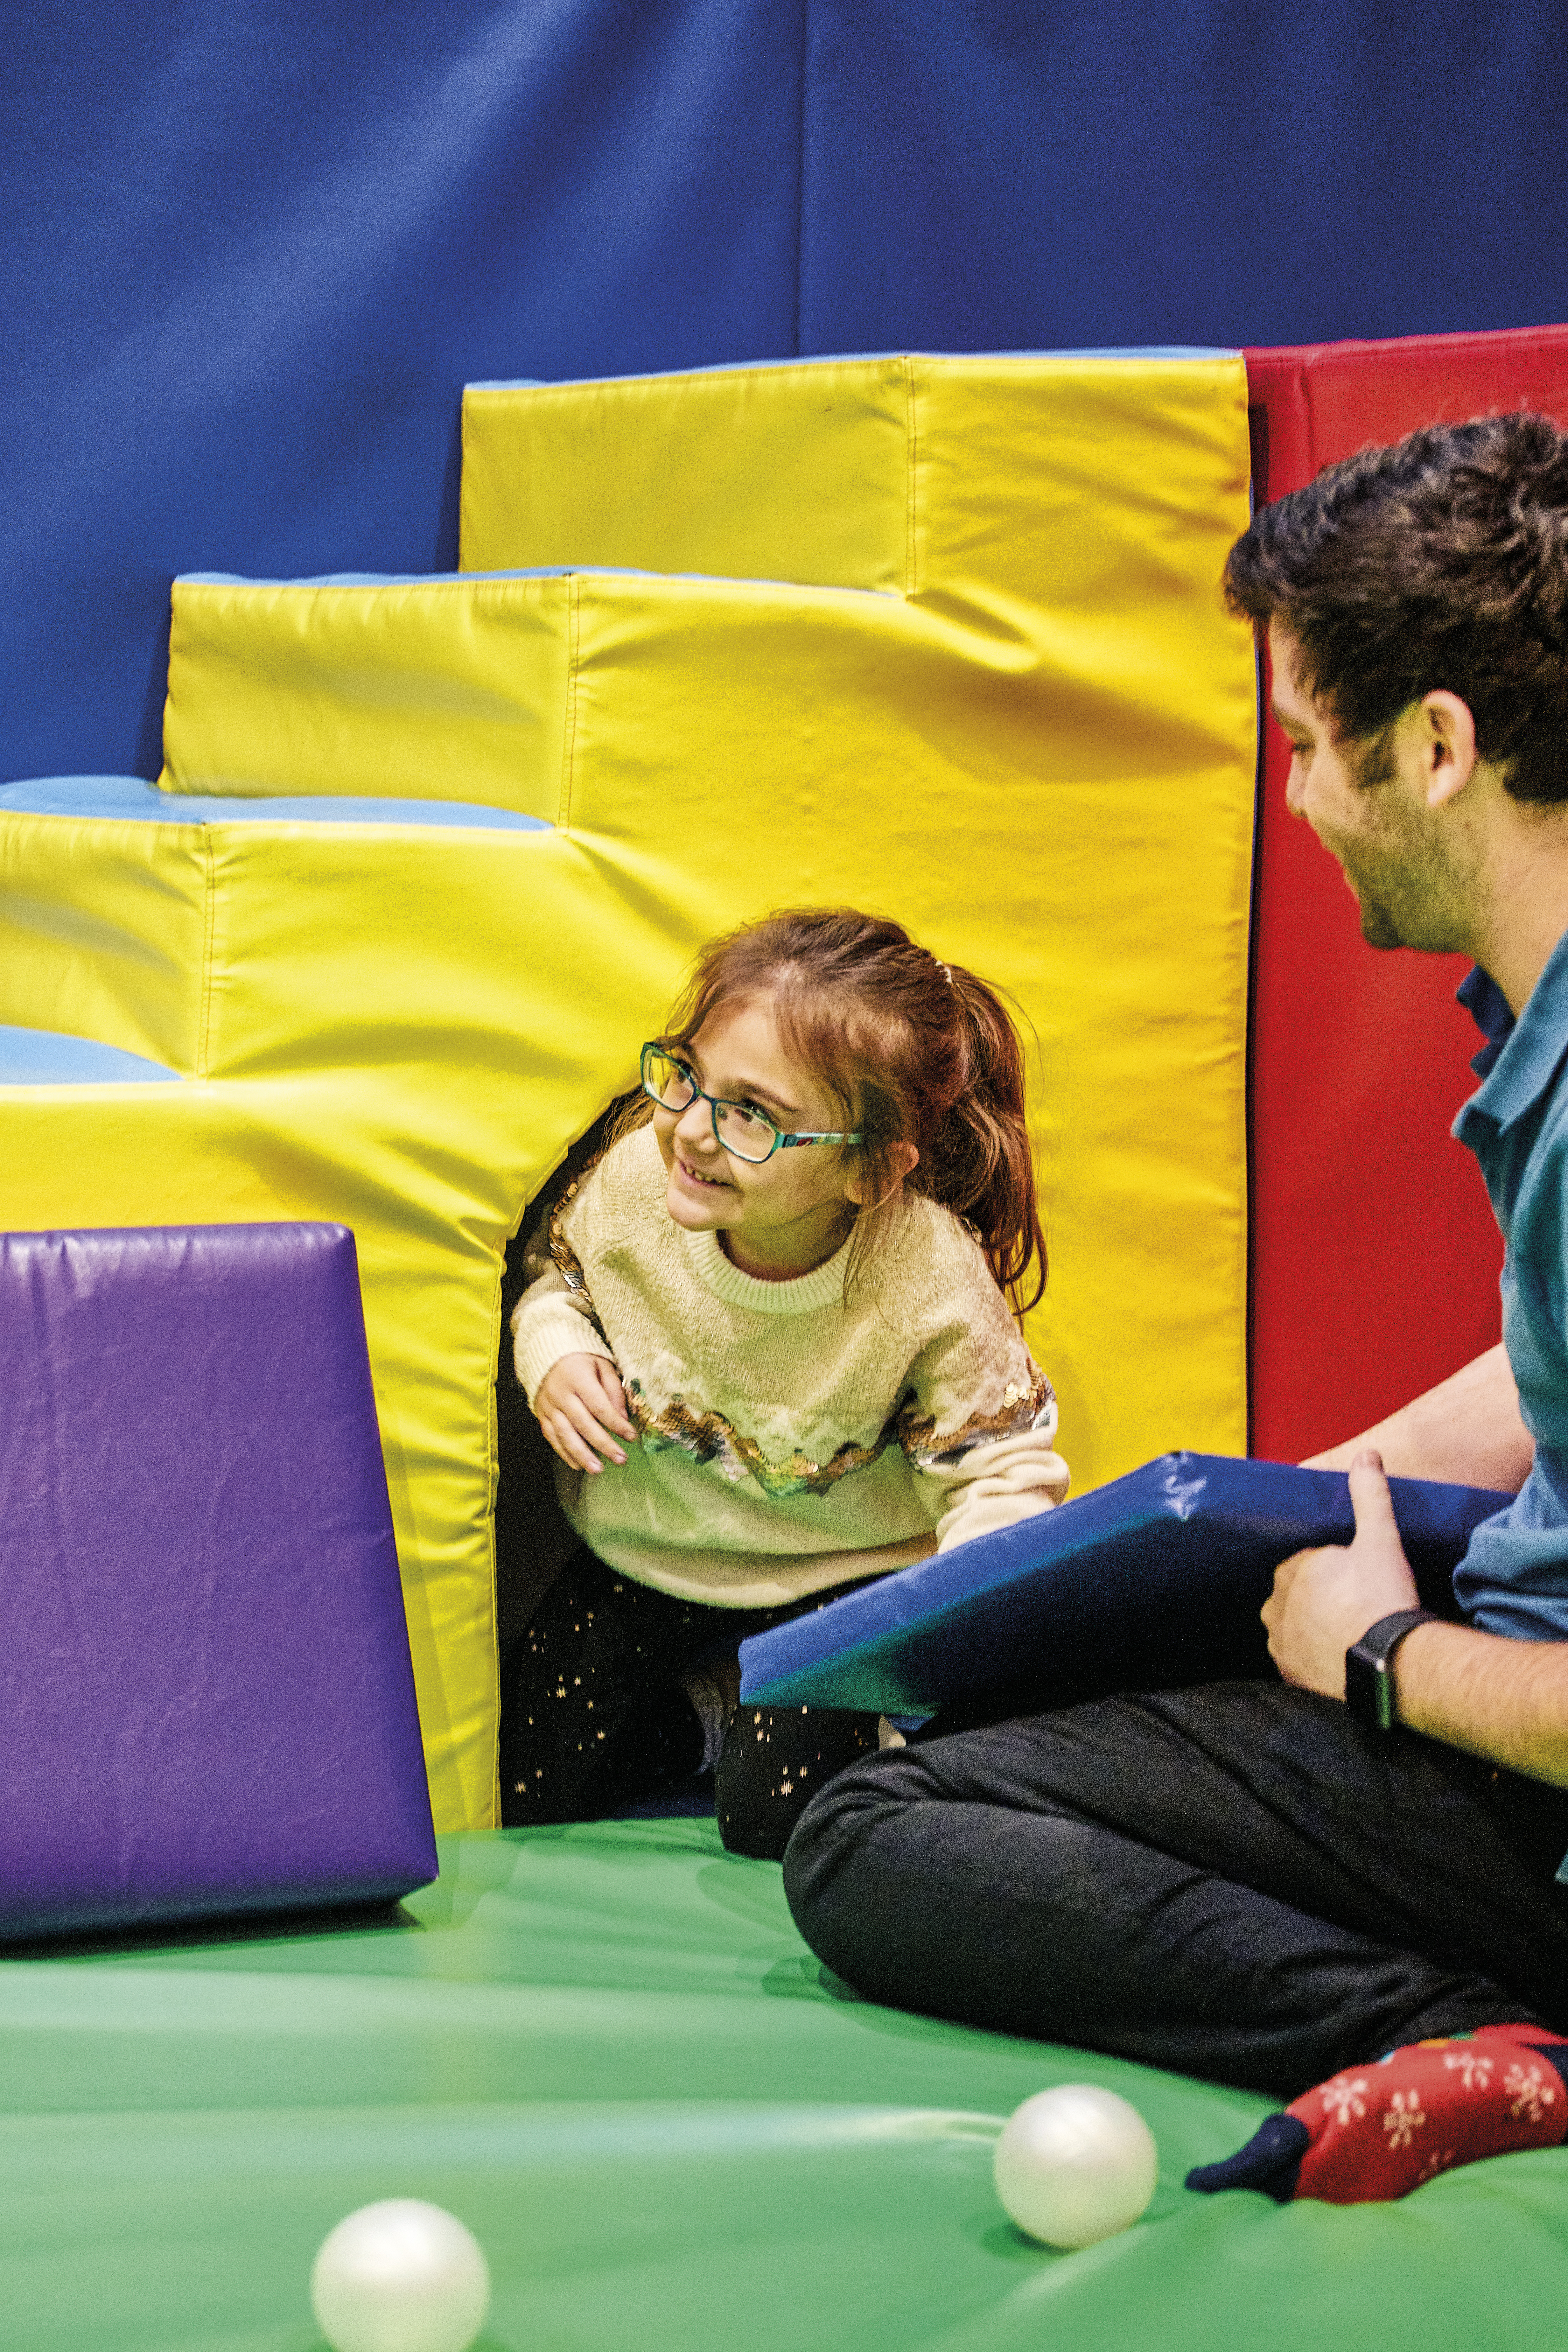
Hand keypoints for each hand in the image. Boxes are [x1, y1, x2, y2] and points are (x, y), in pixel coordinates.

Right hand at [534, 1352, 635, 1473]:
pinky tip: (577, 1465)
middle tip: (620, 1459)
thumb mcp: (602, 1364)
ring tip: (597, 1470)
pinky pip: (552, 1437)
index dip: (616, 1423)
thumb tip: (623, 1417)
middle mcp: (561, 1393)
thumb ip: (614, 1389)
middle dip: (603, 1444)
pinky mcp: (541, 1414)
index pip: (599, 1405)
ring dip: (582, 1455)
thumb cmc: (582, 1360)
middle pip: (583, 1423)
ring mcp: (549, 1405)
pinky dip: (564, 1453)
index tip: (632, 1436)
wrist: (549, 1353)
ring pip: (565, 1434)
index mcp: (578, 1377)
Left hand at [1262, 1450, 1419, 1698]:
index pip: (1307, 1563)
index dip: (1335, 1570)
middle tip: (1360, 1606)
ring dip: (1317, 1627)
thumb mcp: (1380, 1539)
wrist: (1389, 1665)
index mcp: (1289, 1570)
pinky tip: (1341, 1655)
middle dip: (1323, 1598)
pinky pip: (1299, 1659)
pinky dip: (1315, 1656)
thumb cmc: (1382, 1598)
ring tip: (1353, 1632)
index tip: (1359, 1580)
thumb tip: (1367, 1455)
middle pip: (1299, 1595)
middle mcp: (1273, 1607)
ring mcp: (1279, 1643)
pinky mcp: (1289, 1674)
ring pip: (1297, 1626)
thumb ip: (1370, 1495)